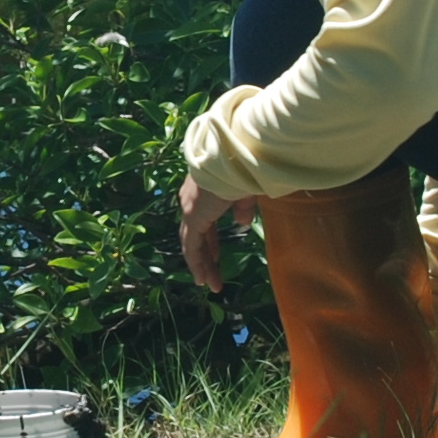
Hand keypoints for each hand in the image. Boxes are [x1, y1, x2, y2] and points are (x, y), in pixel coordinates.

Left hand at [178, 173, 258, 290]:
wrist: (235, 153)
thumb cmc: (246, 166)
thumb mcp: (247, 190)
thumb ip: (242, 208)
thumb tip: (241, 224)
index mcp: (203, 193)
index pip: (202, 223)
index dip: (209, 241)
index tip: (215, 257)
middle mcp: (191, 200)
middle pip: (195, 236)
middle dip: (205, 257)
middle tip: (212, 277)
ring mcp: (190, 208)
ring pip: (192, 243)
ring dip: (201, 265)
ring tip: (209, 285)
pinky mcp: (193, 216)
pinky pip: (192, 246)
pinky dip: (196, 263)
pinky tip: (201, 278)